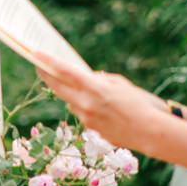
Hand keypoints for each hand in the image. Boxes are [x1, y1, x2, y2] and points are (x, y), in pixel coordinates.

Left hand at [36, 62, 166, 156]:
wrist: (150, 132)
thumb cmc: (140, 103)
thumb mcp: (121, 84)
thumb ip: (101, 80)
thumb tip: (89, 78)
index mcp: (94, 88)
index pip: (65, 72)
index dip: (48, 62)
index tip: (35, 53)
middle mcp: (86, 104)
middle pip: (58, 88)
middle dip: (47, 76)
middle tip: (39, 66)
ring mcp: (86, 119)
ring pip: (71, 102)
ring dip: (70, 93)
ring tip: (74, 84)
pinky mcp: (90, 130)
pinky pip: (83, 114)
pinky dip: (86, 107)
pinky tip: (98, 106)